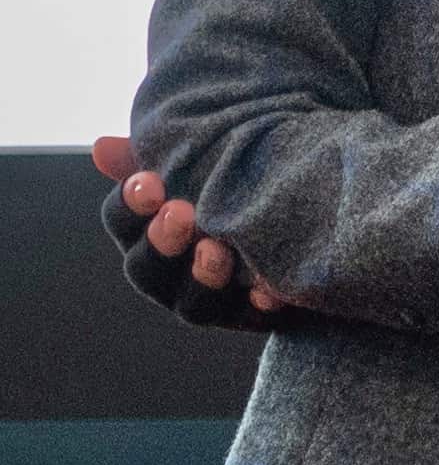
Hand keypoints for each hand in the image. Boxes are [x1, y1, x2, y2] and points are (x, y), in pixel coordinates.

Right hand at [93, 134, 285, 309]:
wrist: (311, 212)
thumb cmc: (243, 180)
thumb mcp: (208, 161)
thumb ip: (161, 156)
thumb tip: (101, 147)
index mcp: (152, 230)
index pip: (123, 221)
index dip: (129, 204)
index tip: (149, 180)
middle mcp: (172, 272)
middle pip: (145, 269)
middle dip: (159, 242)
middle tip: (179, 212)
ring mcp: (212, 300)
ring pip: (192, 304)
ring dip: (202, 276)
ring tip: (215, 248)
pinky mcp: (255, 315)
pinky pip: (251, 317)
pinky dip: (257, 303)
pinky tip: (267, 289)